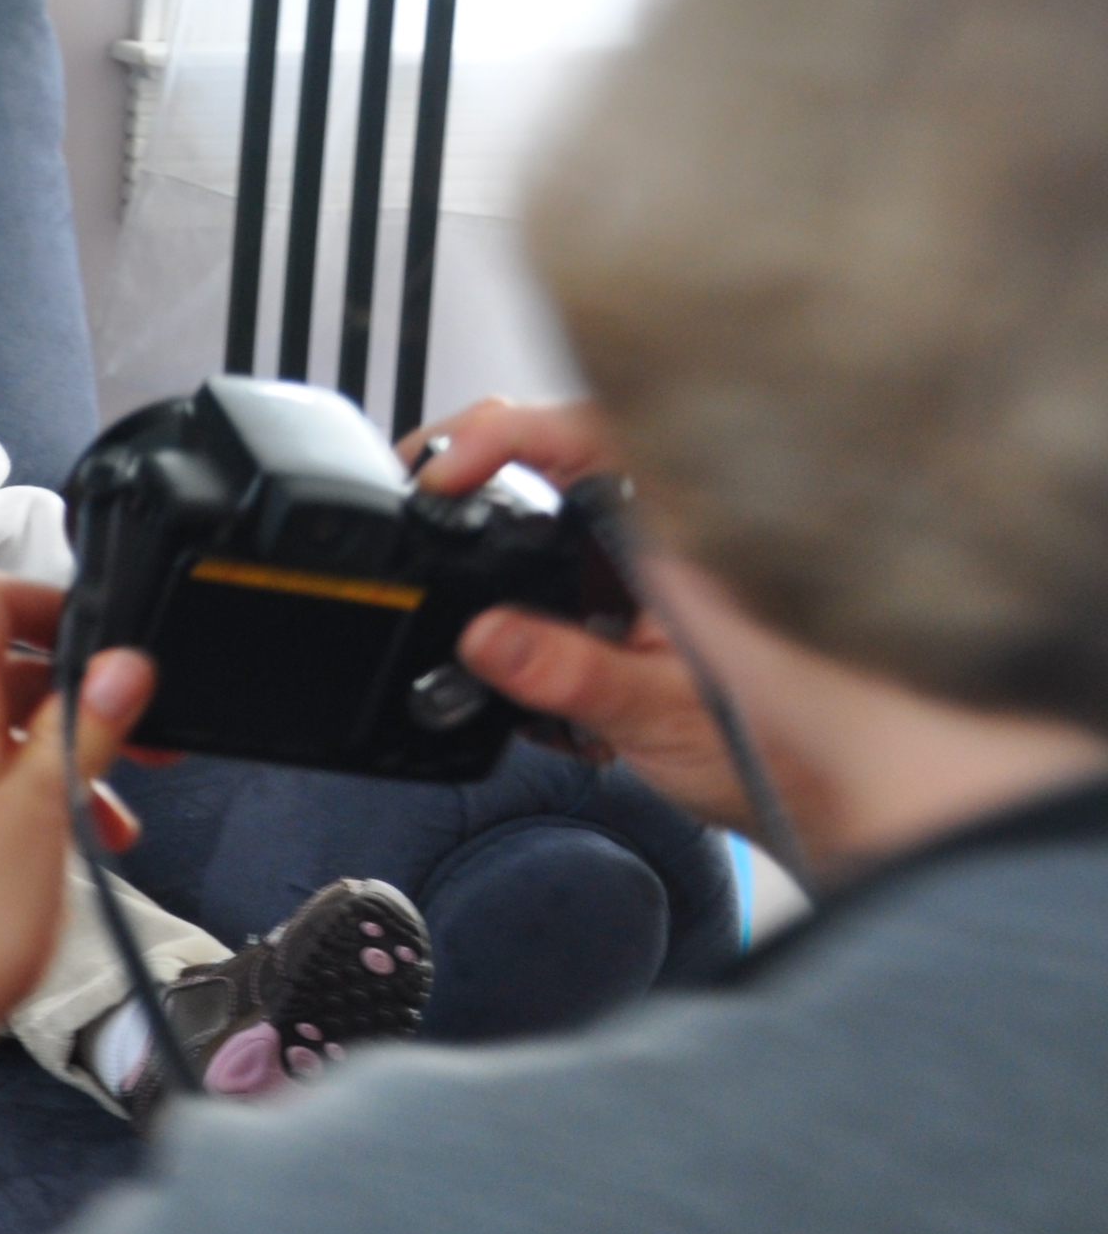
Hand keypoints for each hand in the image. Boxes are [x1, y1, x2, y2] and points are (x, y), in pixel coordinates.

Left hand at [0, 571, 150, 1233]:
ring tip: (109, 828)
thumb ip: (83, 732)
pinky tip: (52, 863)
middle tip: (142, 748)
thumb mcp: (43, 819)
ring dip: (51, 766)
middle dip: (70, 702)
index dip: (45, 601)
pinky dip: (14, 808)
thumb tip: (121, 660)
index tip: (109, 643)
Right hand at [415, 396, 748, 825]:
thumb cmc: (775, 749)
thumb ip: (572, 676)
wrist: (813, 798)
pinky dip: (512, 590)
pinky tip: (498, 630)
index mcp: (684, 539)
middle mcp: (666, 540)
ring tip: (448, 539)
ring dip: (494, 530)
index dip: (507, 436)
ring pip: (553, 514)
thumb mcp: (660, 714)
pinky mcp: (627, 607)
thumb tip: (489, 637)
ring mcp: (644, 571)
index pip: (588, 438)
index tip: (446, 473)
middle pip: (558, 457)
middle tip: (421, 489)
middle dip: (481, 465)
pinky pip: (556, 567)